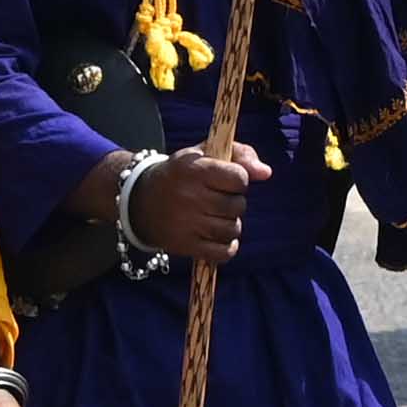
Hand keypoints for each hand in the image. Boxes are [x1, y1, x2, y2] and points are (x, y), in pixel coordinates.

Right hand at [127, 146, 255, 265]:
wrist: (141, 200)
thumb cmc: (181, 174)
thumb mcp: (204, 153)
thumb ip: (239, 154)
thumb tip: (266, 173)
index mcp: (195, 169)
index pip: (239, 178)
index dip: (238, 180)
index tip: (226, 180)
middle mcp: (190, 197)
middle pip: (237, 206)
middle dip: (235, 203)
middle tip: (219, 199)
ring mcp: (188, 224)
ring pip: (232, 230)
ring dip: (231, 225)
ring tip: (216, 217)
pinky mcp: (186, 246)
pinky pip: (223, 253)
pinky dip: (227, 246)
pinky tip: (218, 237)